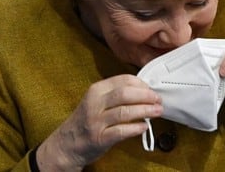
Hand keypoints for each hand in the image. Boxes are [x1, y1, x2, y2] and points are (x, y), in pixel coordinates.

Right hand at [36, 74, 162, 170]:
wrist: (66, 144)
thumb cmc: (86, 121)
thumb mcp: (96, 101)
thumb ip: (116, 95)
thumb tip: (144, 91)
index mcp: (96, 90)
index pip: (123, 80)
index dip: (141, 84)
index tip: (152, 89)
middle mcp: (95, 103)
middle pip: (125, 94)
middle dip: (146, 96)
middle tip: (158, 100)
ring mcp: (96, 121)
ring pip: (125, 112)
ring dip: (145, 111)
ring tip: (157, 112)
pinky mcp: (99, 138)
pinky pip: (121, 131)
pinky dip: (135, 128)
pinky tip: (144, 127)